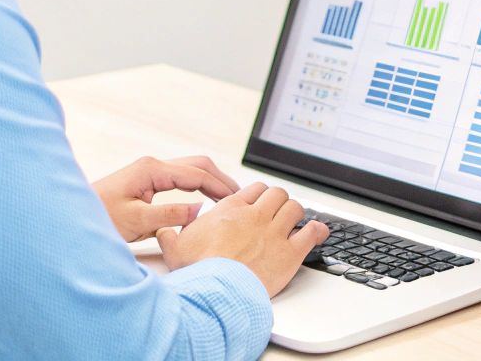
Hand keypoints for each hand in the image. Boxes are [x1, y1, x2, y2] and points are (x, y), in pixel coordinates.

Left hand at [91, 155, 239, 242]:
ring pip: (190, 170)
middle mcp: (152, 166)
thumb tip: (200, 210)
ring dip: (210, 181)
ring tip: (228, 198)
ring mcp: (149, 173)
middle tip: (240, 195)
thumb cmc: (98, 217)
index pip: (196, 173)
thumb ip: (169, 215)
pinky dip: (198, 186)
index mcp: (152, 170)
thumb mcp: (136, 221)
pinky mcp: (146, 183)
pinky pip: (180, 180)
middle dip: (220, 179)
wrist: (71, 219)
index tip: (237, 198)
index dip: (219, 186)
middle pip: (197, 165)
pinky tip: (205, 200)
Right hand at [156, 183, 328, 297]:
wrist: (217, 292)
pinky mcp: (290, 253)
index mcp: (231, 210)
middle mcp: (256, 216)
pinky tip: (318, 231)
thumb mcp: (175, 249)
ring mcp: (275, 232)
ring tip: (294, 220)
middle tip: (278, 211)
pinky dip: (316, 230)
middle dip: (279, 200)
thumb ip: (170, 236)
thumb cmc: (198, 271)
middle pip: (278, 194)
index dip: (259, 195)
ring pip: (295, 208)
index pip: (254, 189)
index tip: (259, 203)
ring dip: (296, 212)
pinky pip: (311, 232)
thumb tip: (162, 231)